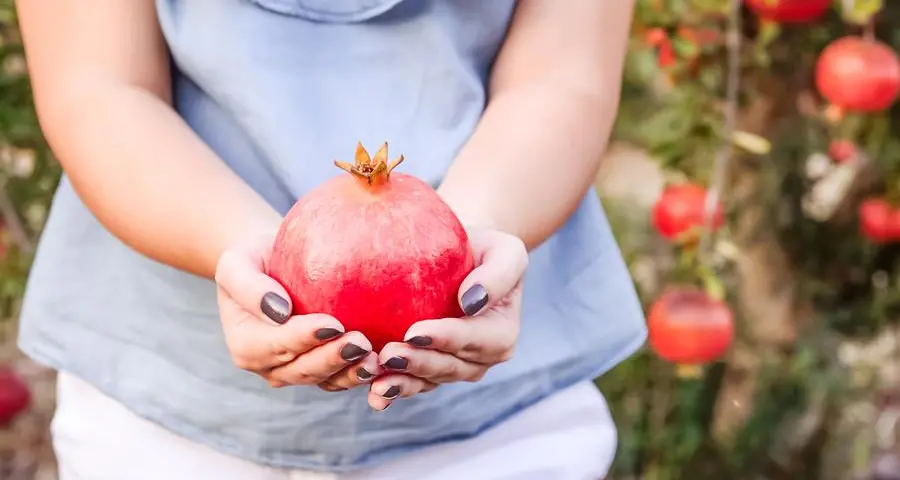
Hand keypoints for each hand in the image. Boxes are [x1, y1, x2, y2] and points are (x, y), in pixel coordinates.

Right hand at [215, 233, 383, 390]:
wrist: (272, 263)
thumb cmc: (254, 258)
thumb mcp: (237, 263)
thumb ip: (249, 286)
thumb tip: (279, 311)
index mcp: (246, 344)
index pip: (276, 344)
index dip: (304, 338)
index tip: (333, 324)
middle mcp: (268, 365)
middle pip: (302, 369)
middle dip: (332, 359)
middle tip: (361, 343)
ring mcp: (295, 371)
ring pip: (324, 380)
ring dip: (350, 373)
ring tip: (374, 359)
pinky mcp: (321, 369)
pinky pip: (341, 378)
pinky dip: (359, 374)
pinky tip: (382, 362)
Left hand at [367, 227, 528, 410]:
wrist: (462, 256)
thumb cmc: (486, 250)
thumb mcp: (506, 252)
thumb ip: (498, 275)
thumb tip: (470, 302)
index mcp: (501, 335)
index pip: (473, 339)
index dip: (445, 339)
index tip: (414, 332)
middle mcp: (480, 359)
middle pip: (448, 366)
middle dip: (418, 363)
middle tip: (388, 355)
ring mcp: (454, 369)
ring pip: (428, 381)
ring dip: (403, 383)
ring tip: (376, 382)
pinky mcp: (429, 371)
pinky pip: (412, 384)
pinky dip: (393, 391)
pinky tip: (374, 396)